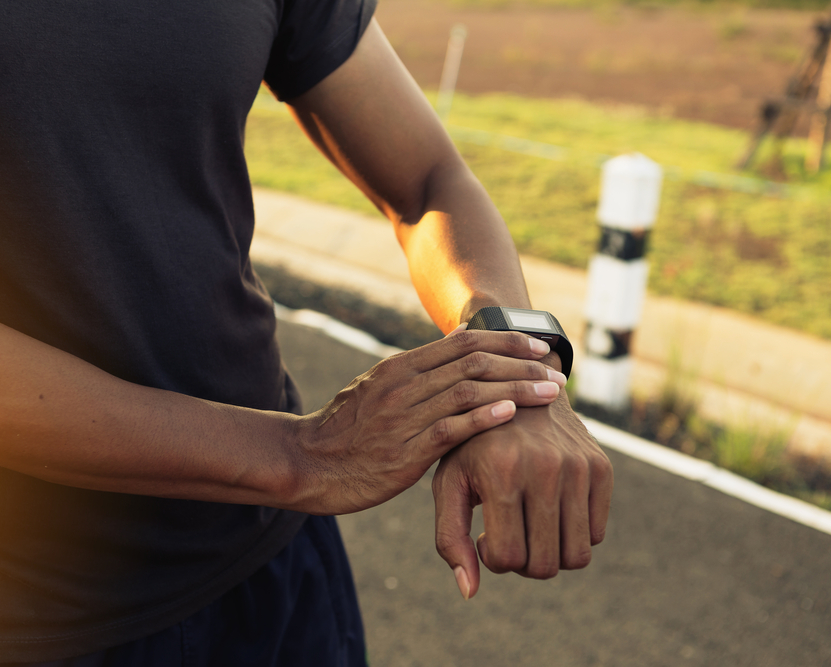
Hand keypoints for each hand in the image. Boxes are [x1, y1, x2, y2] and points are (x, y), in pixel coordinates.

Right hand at [292, 329, 566, 515]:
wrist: (309, 462)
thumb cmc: (346, 431)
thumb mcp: (377, 389)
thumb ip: (416, 374)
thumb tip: (459, 351)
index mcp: (400, 366)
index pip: (464, 342)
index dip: (507, 340)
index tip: (540, 345)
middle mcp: (404, 384)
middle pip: (475, 361)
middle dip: (523, 362)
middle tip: (557, 370)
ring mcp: (404, 416)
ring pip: (470, 391)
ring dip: (517, 389)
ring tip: (551, 392)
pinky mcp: (405, 451)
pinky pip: (451, 429)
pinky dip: (484, 418)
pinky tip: (512, 415)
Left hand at [432, 393, 612, 597]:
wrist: (515, 389)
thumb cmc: (471, 445)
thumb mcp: (449, 483)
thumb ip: (450, 538)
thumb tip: (469, 593)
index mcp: (501, 473)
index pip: (508, 559)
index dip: (494, 559)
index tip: (484, 536)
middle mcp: (545, 469)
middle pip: (546, 565)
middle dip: (523, 563)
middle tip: (508, 536)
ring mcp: (578, 467)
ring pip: (577, 556)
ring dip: (551, 554)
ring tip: (528, 527)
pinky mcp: (601, 467)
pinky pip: (596, 534)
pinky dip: (572, 534)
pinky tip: (549, 509)